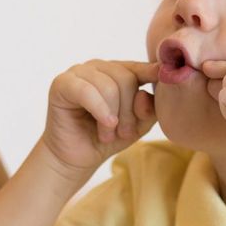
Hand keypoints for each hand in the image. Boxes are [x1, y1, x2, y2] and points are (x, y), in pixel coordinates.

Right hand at [42, 60, 158, 182]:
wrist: (74, 158)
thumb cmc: (106, 137)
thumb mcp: (136, 125)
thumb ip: (147, 109)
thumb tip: (145, 95)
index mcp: (116, 71)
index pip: (137, 67)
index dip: (151, 72)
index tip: (163, 75)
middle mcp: (98, 67)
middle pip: (125, 78)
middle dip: (129, 110)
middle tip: (125, 133)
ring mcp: (78, 72)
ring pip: (108, 86)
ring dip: (113, 116)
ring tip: (108, 133)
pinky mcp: (62, 83)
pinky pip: (86, 91)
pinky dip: (100, 110)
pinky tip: (106, 124)